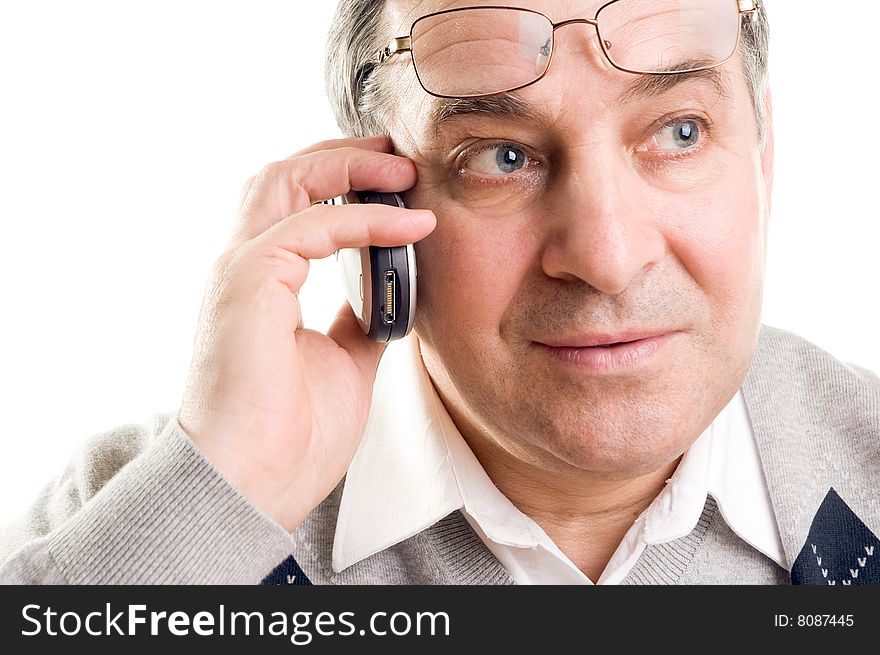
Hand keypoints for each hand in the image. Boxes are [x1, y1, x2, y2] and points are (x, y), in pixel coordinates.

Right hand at [178, 136, 435, 530]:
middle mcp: (244, 267)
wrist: (254, 486)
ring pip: (286, 181)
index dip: (341, 182)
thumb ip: (361, 318)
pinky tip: (410, 226)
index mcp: (262, 283)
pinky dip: (365, 219)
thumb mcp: (345, 360)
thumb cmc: (291, 435)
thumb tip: (392, 295)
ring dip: (347, 167)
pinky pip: (313, 226)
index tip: (396, 181)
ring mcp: (241, 270)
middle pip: (284, 176)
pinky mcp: (249, 282)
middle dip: (343, 158)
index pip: (294, 205)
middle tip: (399, 156)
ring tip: (401, 170)